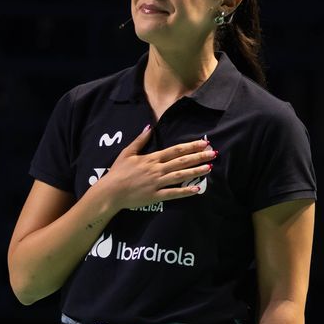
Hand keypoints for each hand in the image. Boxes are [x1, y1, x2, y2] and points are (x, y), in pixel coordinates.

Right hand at [99, 126, 213, 210]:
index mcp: (151, 158)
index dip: (190, 146)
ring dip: (195, 171)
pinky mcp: (155, 196)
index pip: (175, 150)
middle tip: (213, 153)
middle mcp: (157, 169)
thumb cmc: (118, 172)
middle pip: (181, 161)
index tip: (203, 143)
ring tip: (209, 168)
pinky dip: (185, 192)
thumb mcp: (127, 153)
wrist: (110, 191)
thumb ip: (140, 140)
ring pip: (180, 176)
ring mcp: (157, 183)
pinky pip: (173, 193)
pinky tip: (197, 190)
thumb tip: (150, 127)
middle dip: (198, 157)